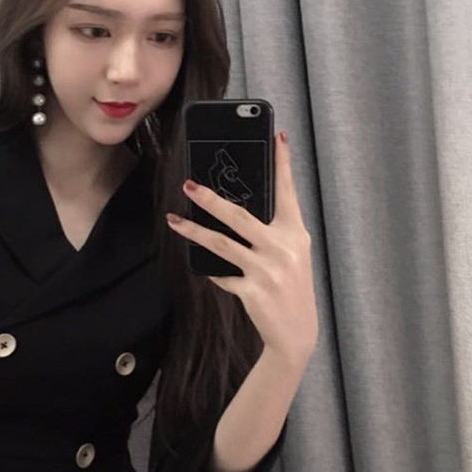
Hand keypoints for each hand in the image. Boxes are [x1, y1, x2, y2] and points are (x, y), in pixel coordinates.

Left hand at [166, 131, 317, 362]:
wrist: (297, 334)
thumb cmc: (290, 287)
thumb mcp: (291, 254)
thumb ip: (272, 231)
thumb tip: (236, 208)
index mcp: (295, 234)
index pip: (287, 192)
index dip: (282, 164)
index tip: (277, 137)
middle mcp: (283, 249)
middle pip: (240, 216)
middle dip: (211, 198)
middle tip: (189, 184)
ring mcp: (268, 270)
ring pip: (222, 243)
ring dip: (194, 231)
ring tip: (174, 220)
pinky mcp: (253, 291)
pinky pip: (221, 274)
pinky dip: (210, 269)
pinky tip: (198, 264)